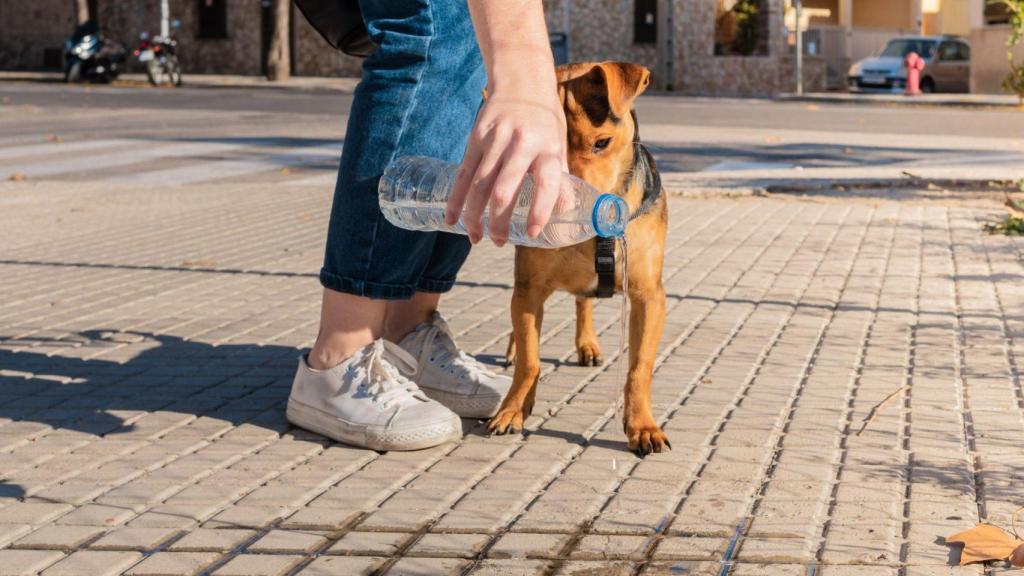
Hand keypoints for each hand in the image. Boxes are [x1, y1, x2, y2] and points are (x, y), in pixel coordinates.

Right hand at [444, 90, 566, 245]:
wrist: (521, 81)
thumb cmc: (544, 121)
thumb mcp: (559, 146)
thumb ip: (559, 179)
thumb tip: (565, 215)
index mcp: (547, 147)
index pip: (546, 184)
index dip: (539, 211)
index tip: (531, 233)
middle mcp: (521, 144)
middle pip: (504, 190)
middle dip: (499, 222)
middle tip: (499, 242)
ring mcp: (495, 140)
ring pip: (479, 186)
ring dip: (475, 216)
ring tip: (476, 238)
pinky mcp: (476, 139)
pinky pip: (463, 174)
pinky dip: (456, 200)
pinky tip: (452, 220)